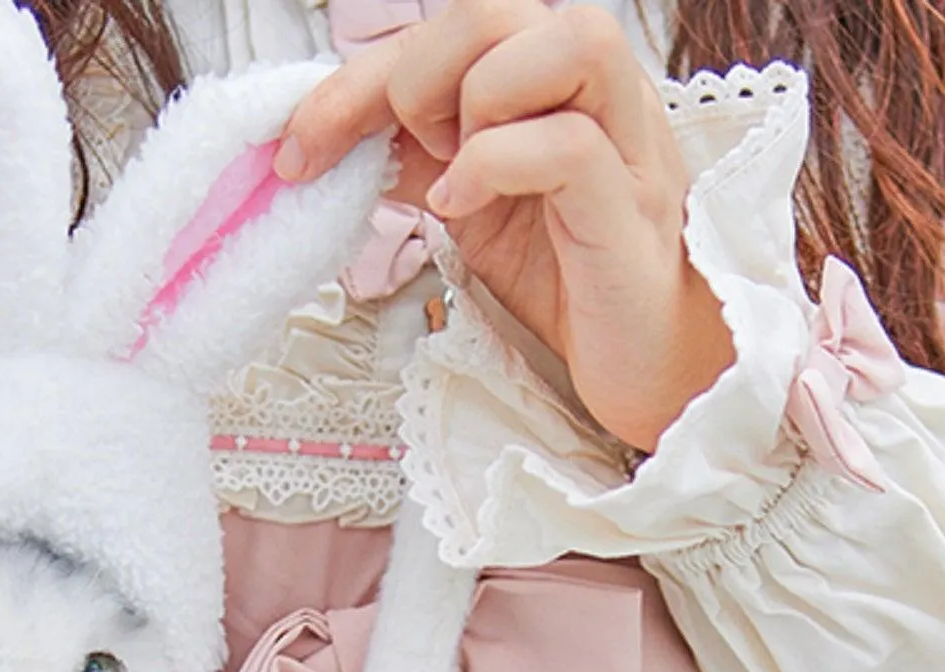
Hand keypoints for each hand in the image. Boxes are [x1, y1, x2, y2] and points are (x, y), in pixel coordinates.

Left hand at [279, 1, 734, 453]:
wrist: (647, 363)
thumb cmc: (568, 280)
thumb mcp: (470, 207)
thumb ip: (418, 158)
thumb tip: (334, 140)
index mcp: (548, 85)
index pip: (447, 30)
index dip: (355, 79)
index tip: (297, 147)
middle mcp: (593, 95)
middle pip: (498, 8)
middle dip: (416, 72)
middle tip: (401, 153)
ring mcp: (623, 144)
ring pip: (567, 40)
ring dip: (478, 97)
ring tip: (448, 172)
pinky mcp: (630, 210)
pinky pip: (572, 145)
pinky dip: (498, 165)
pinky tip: (460, 208)